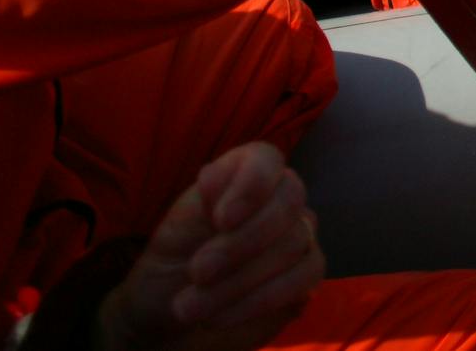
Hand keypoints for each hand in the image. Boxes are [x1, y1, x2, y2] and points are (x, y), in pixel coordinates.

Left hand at [95, 141, 321, 350]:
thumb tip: (213, 174)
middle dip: (242, 242)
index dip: (251, 186)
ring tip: (191, 306)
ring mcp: (300, 235)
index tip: (221, 220)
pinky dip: (259, 301)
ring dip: (239, 280)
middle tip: (198, 272)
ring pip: (294, 244)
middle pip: (288, 202)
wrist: (170, 314)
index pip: (267, 160)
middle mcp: (282, 199)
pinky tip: (220, 316)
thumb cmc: (173, 260)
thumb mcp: (176, 227)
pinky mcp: (305, 276)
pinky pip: (304, 279)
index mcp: (248, 174)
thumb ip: (202, 199)